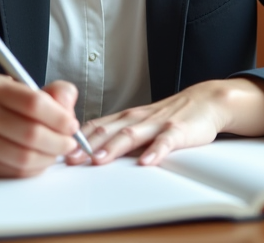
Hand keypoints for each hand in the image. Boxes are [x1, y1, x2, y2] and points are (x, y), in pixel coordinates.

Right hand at [0, 75, 80, 177]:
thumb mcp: (14, 89)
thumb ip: (48, 93)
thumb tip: (68, 104)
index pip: (34, 102)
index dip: (60, 117)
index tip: (71, 124)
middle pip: (31, 134)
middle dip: (59, 142)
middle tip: (69, 142)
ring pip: (24, 158)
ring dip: (49, 158)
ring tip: (56, 152)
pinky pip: (13, 173)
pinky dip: (34, 169)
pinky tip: (39, 161)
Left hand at [66, 80, 231, 167]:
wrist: (205, 101)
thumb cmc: (170, 115)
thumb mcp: (140, 123)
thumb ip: (119, 136)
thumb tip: (89, 154)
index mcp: (126, 118)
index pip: (96, 125)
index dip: (77, 138)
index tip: (59, 149)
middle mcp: (137, 118)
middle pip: (108, 130)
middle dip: (87, 145)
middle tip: (69, 158)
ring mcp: (157, 124)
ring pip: (131, 134)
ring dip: (113, 147)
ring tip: (99, 160)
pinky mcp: (178, 131)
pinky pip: (165, 141)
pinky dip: (155, 151)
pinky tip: (147, 162)